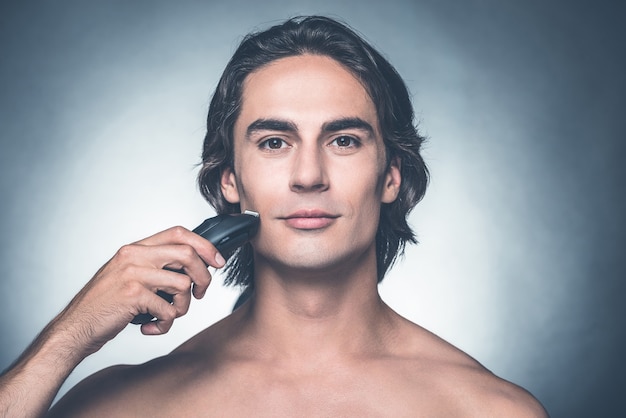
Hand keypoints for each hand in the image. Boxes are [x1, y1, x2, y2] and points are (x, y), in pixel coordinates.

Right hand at [58, 226, 224, 354]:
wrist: (75, 327)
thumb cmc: (105, 305)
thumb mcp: (128, 275)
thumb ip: (155, 266)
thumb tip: (194, 266)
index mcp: (135, 248)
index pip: (179, 233)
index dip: (204, 245)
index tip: (217, 261)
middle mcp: (134, 256)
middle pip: (188, 254)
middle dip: (203, 277)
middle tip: (201, 294)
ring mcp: (133, 274)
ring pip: (183, 285)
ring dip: (181, 307)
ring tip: (166, 316)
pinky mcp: (133, 295)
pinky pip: (169, 310)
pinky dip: (166, 324)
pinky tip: (151, 327)